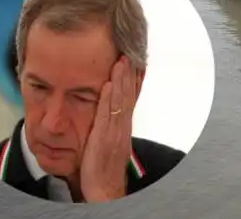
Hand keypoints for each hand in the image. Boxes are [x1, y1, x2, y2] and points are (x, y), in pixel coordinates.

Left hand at [80, 56, 136, 201]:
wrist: (105, 188)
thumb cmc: (104, 168)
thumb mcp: (111, 143)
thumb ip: (112, 127)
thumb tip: (111, 113)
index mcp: (124, 126)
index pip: (132, 98)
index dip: (135, 79)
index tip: (136, 62)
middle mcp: (123, 125)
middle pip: (128, 95)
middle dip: (130, 73)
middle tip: (130, 53)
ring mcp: (115, 130)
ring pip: (120, 100)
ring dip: (122, 79)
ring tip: (122, 60)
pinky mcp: (104, 136)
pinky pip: (107, 113)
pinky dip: (109, 98)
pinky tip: (110, 84)